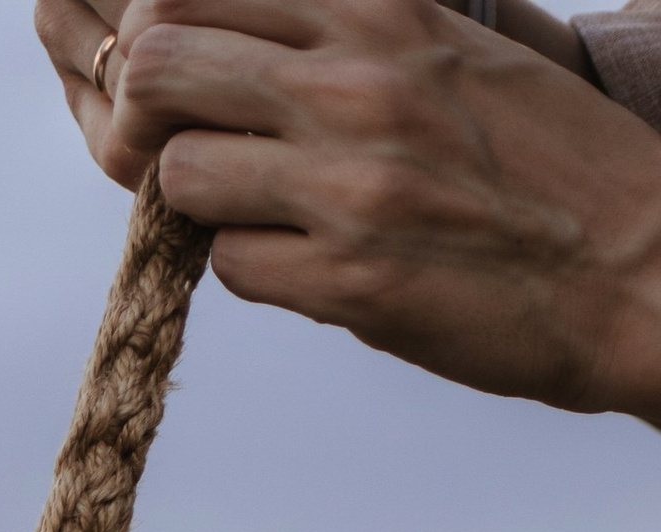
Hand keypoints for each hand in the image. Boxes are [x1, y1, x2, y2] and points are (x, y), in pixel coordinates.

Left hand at [31, 0, 660, 422]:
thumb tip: (241, 42)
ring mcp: (349, 182)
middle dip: (146, 112)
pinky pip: (229, 265)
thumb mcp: (447, 49)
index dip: (162, 36)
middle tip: (185, 146)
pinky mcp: (349, 279)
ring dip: (195, 201)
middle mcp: (357, 80)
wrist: (637, 263)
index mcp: (381, 8)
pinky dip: (250, 267)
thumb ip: (346, 33)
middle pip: (158, 61)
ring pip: (176, 173)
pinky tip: (310, 262)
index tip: (181, 76)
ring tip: (259, 210)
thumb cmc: (541, 163)